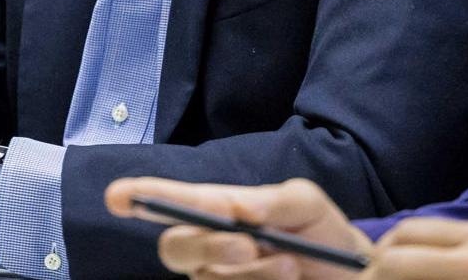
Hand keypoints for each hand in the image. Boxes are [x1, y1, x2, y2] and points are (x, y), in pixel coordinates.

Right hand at [105, 177, 371, 279]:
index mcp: (218, 212)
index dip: (141, 197)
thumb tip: (241, 209)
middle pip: (175, 249)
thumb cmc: (320, 233)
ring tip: (292, 265)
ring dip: (252, 275)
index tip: (116, 196)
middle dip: (207, 245)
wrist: (350, 274)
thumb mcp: (307, 205)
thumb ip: (276, 201)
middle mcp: (207, 251)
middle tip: (247, 245)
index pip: (171, 204)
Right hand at [366, 218, 467, 279]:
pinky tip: (423, 271)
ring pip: (421, 229)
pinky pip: (444, 233)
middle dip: (381, 258)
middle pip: (404, 232)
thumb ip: (422, 277)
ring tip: (395, 275)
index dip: (372, 275)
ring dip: (401, 252)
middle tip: (374, 279)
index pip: (396, 259)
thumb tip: (383, 275)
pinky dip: (424, 250)